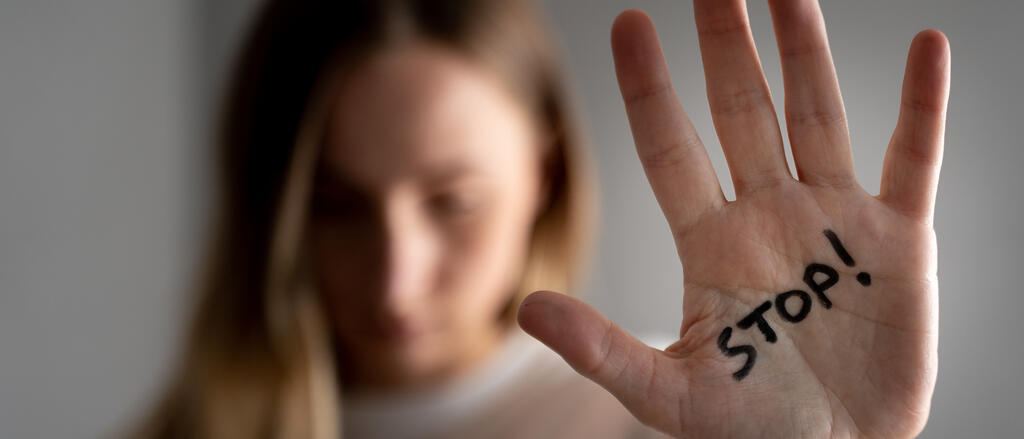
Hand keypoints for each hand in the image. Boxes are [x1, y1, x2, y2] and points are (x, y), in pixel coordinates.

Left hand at [517, 1, 948, 436]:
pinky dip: (921, 106)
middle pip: (741, 111)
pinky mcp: (898, 240)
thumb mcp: (668, 395)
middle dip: (726, 46)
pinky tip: (927, 47)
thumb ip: (601, 350)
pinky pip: (910, 159)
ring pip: (815, 116)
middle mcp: (768, 215)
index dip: (649, 88)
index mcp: (710, 243)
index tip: (629, 25)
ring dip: (805, 52)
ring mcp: (833, 220)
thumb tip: (526, 310)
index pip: (671, 149)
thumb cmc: (753, 429)